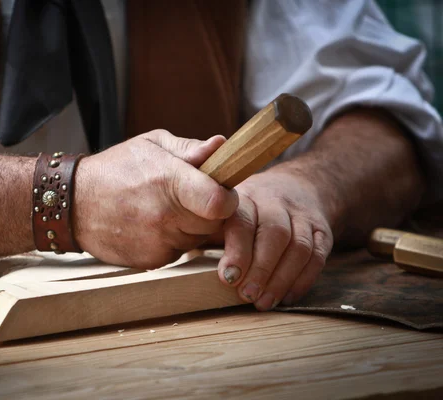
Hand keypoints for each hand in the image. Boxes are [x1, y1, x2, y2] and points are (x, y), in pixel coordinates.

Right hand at [74, 130, 238, 268]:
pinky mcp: (151, 260)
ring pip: (197, 238)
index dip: (228, 198)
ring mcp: (157, 242)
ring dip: (190, 226)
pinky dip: (173, 240)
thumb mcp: (151, 145)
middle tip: (190, 197)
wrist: (74, 203)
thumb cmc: (115, 169)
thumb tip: (221, 146)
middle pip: (214, 223)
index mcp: (170, 181)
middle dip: (209, 211)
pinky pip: (178, 251)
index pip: (221, 203)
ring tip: (165, 208)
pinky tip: (152, 224)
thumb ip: (190, 149)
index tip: (221, 191)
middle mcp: (165, 216)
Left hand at [216, 164, 333, 310]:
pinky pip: (318, 255)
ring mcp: (301, 215)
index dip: (237, 251)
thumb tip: (176, 254)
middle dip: (261, 269)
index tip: (228, 278)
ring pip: (299, 246)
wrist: (295, 187)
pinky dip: (303, 279)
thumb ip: (204, 231)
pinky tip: (286, 296)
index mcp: (245, 197)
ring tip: (264, 302)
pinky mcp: (321, 229)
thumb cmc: (246, 211)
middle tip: (247, 296)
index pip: (242, 221)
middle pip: (274, 233)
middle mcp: (275, 202)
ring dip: (282, 278)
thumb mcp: (222, 212)